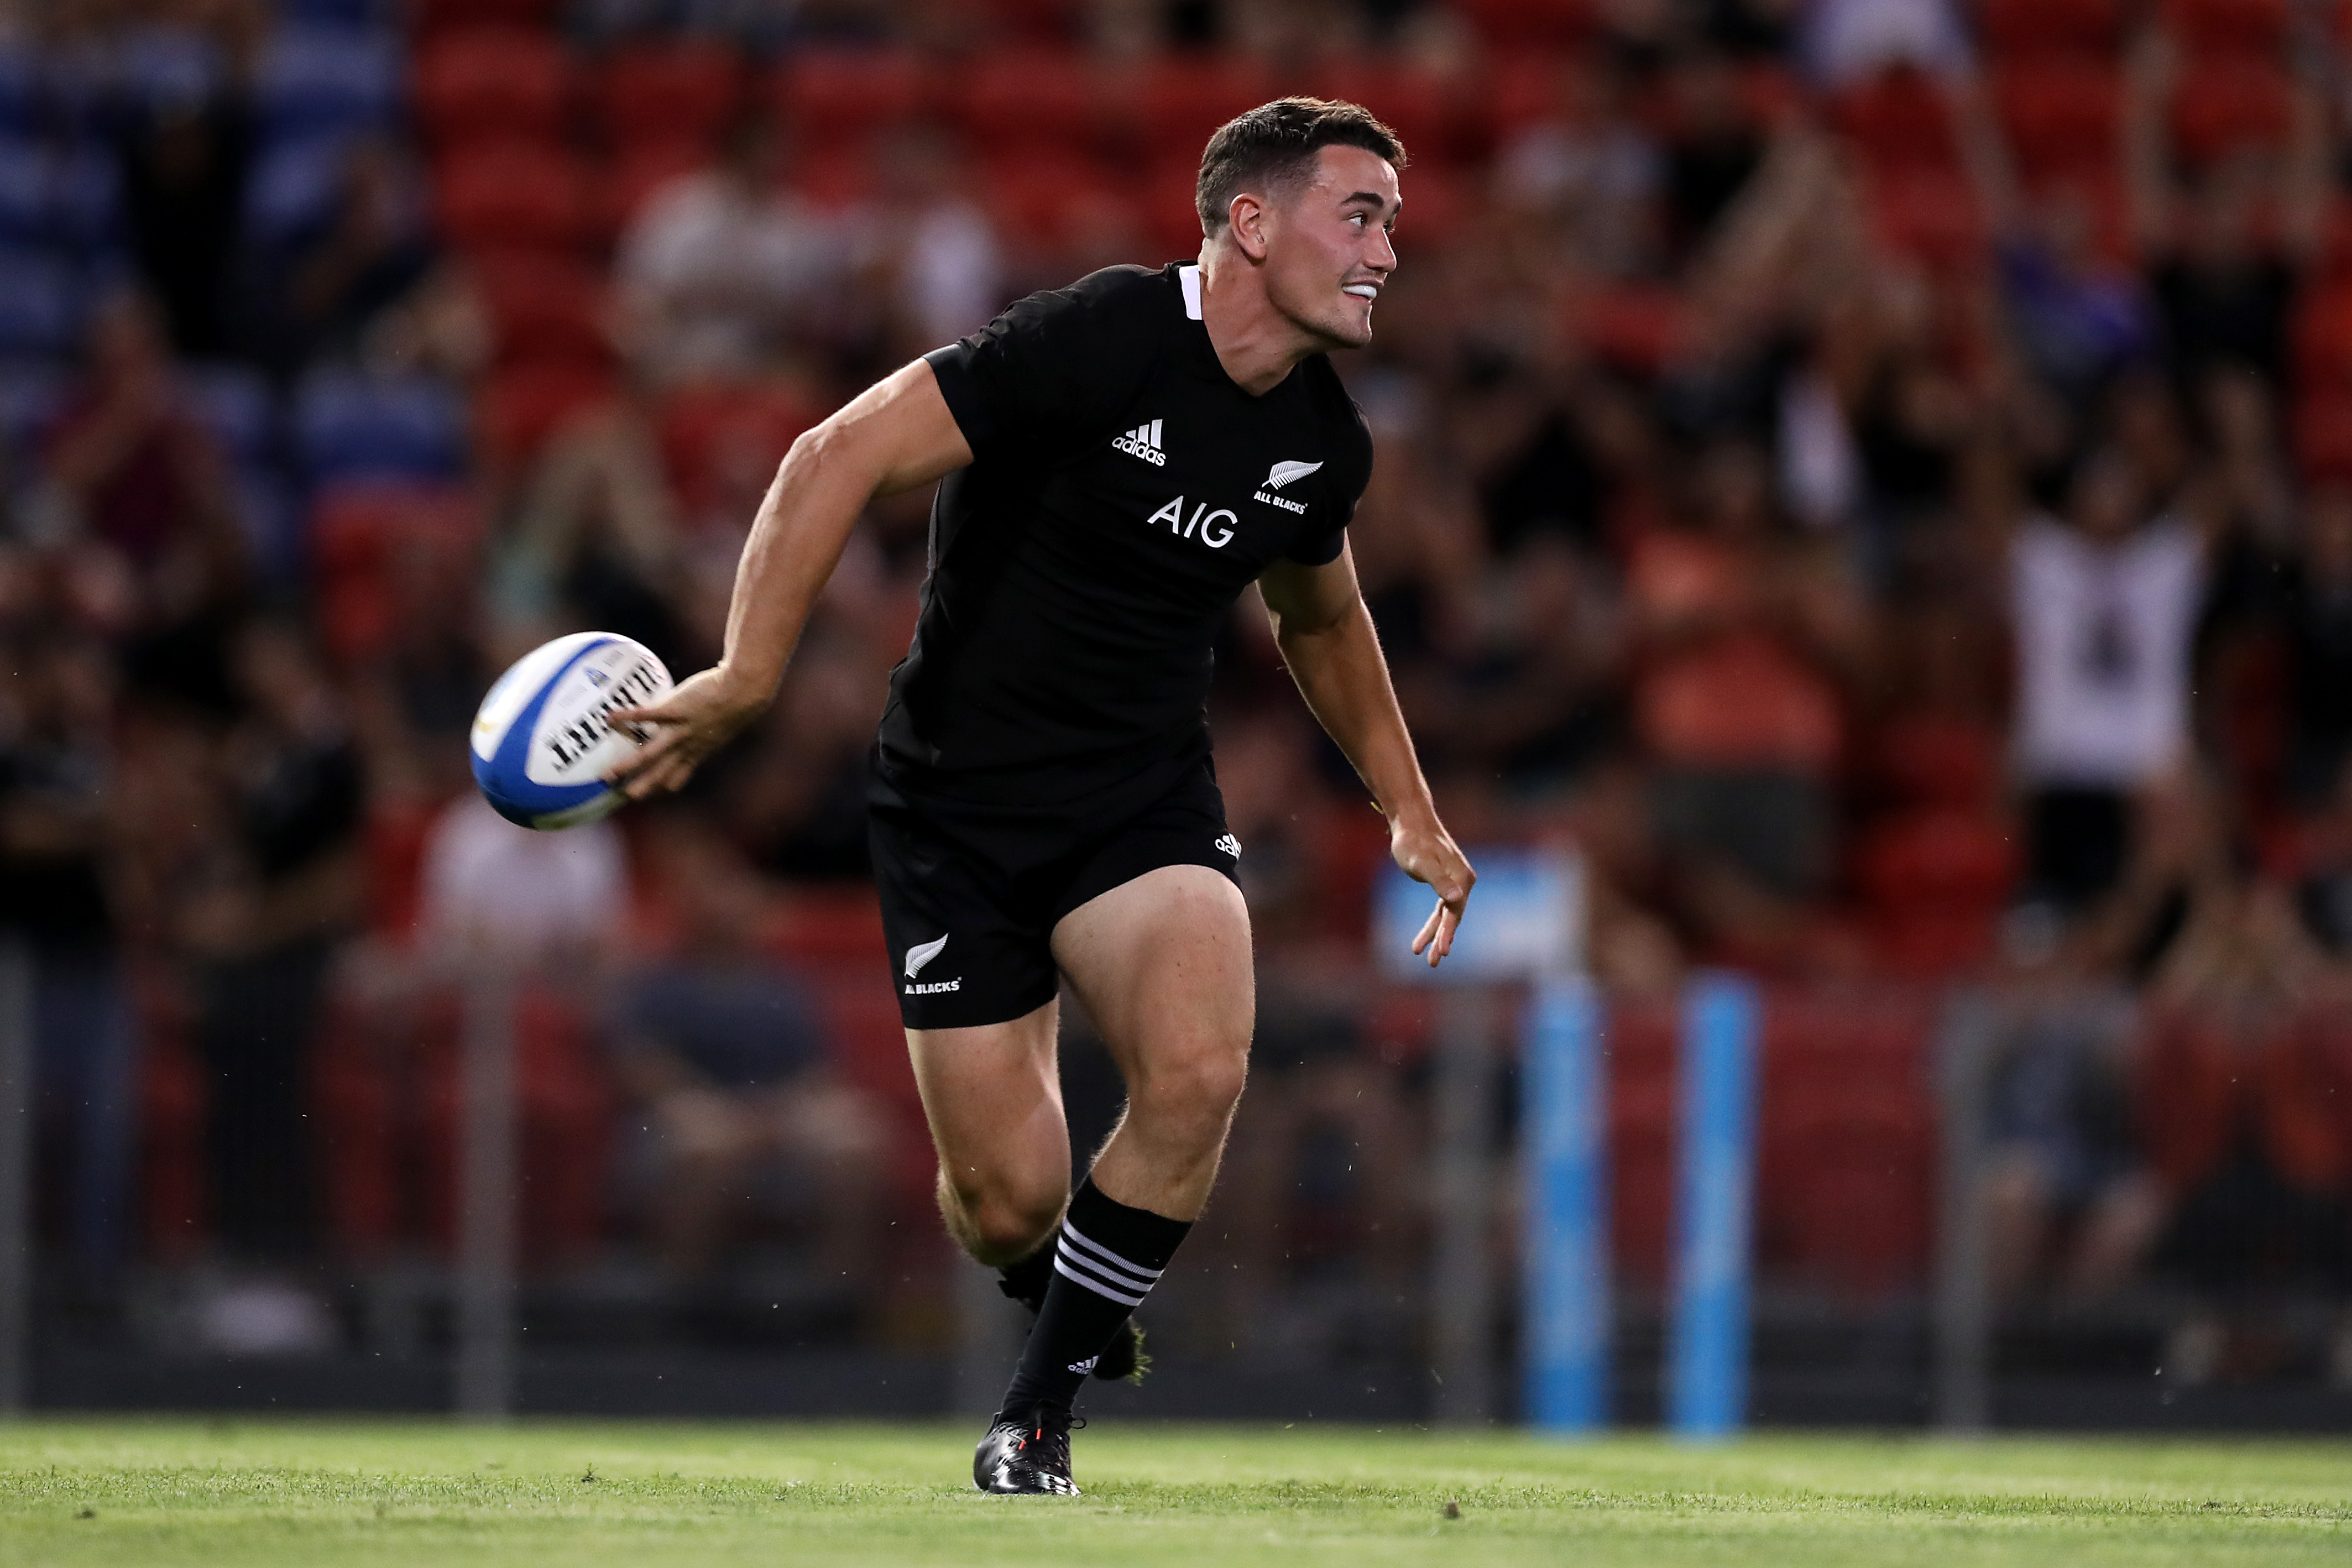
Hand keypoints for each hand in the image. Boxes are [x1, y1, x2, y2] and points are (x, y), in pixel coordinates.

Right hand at [605, 665, 770, 799]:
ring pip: (650, 755)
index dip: (661, 787)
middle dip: (641, 787)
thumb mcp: (718, 726)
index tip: (648, 793)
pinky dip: (626, 718)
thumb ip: (703, 731)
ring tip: (608, 775)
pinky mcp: (675, 710)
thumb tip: (693, 725)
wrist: (744, 691)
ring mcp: (680, 731)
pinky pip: (646, 716)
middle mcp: (687, 747)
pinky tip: (609, 718)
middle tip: (623, 795)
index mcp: (697, 752)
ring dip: (628, 767)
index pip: (676, 778)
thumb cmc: (735, 703)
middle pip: (660, 774)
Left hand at [1391, 811, 1473, 967]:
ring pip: (1447, 915)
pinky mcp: (1446, 882)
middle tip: (1432, 963)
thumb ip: (1438, 880)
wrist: (1411, 822)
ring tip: (1422, 954)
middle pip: (1453, 917)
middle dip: (1442, 940)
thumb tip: (1457, 899)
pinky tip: (1426, 937)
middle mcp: (1463, 881)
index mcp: (1462, 877)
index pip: (1455, 912)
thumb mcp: (1422, 862)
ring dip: (1436, 934)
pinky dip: (1434, 923)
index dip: (1447, 933)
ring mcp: (1456, 882)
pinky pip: (1442, 908)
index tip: (1441, 952)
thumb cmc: (1413, 841)